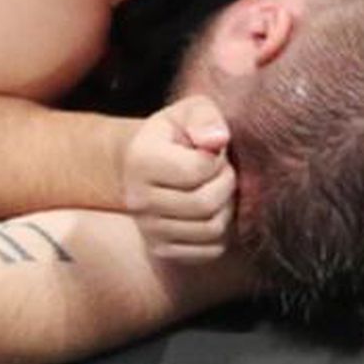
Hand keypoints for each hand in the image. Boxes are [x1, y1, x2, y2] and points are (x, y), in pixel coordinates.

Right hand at [122, 94, 236, 260]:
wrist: (142, 164)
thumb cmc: (174, 135)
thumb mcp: (188, 112)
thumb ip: (205, 117)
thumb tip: (218, 140)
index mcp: (140, 159)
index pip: (198, 170)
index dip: (218, 160)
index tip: (213, 153)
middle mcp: (137, 199)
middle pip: (205, 204)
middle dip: (226, 185)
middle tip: (221, 173)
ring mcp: (147, 228)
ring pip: (211, 229)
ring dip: (226, 209)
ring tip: (215, 190)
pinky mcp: (160, 249)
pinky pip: (210, 251)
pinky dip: (221, 233)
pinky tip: (211, 212)